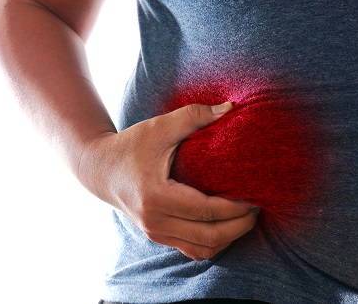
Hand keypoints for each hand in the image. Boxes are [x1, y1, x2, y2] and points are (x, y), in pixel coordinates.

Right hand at [78, 102, 258, 260]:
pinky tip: (225, 226)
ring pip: (204, 249)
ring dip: (229, 238)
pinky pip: (193, 250)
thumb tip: (230, 108)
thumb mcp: (159, 127)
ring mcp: (155, 233)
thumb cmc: (130, 145)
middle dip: (240, 226)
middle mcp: (155, 221)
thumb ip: (193, 116)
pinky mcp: (158, 236)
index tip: (255, 196)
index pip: (207, 212)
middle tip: (257, 208)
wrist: (99, 169)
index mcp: (156, 197)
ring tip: (245, 218)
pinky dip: (214, 243)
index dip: (237, 208)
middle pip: (210, 236)